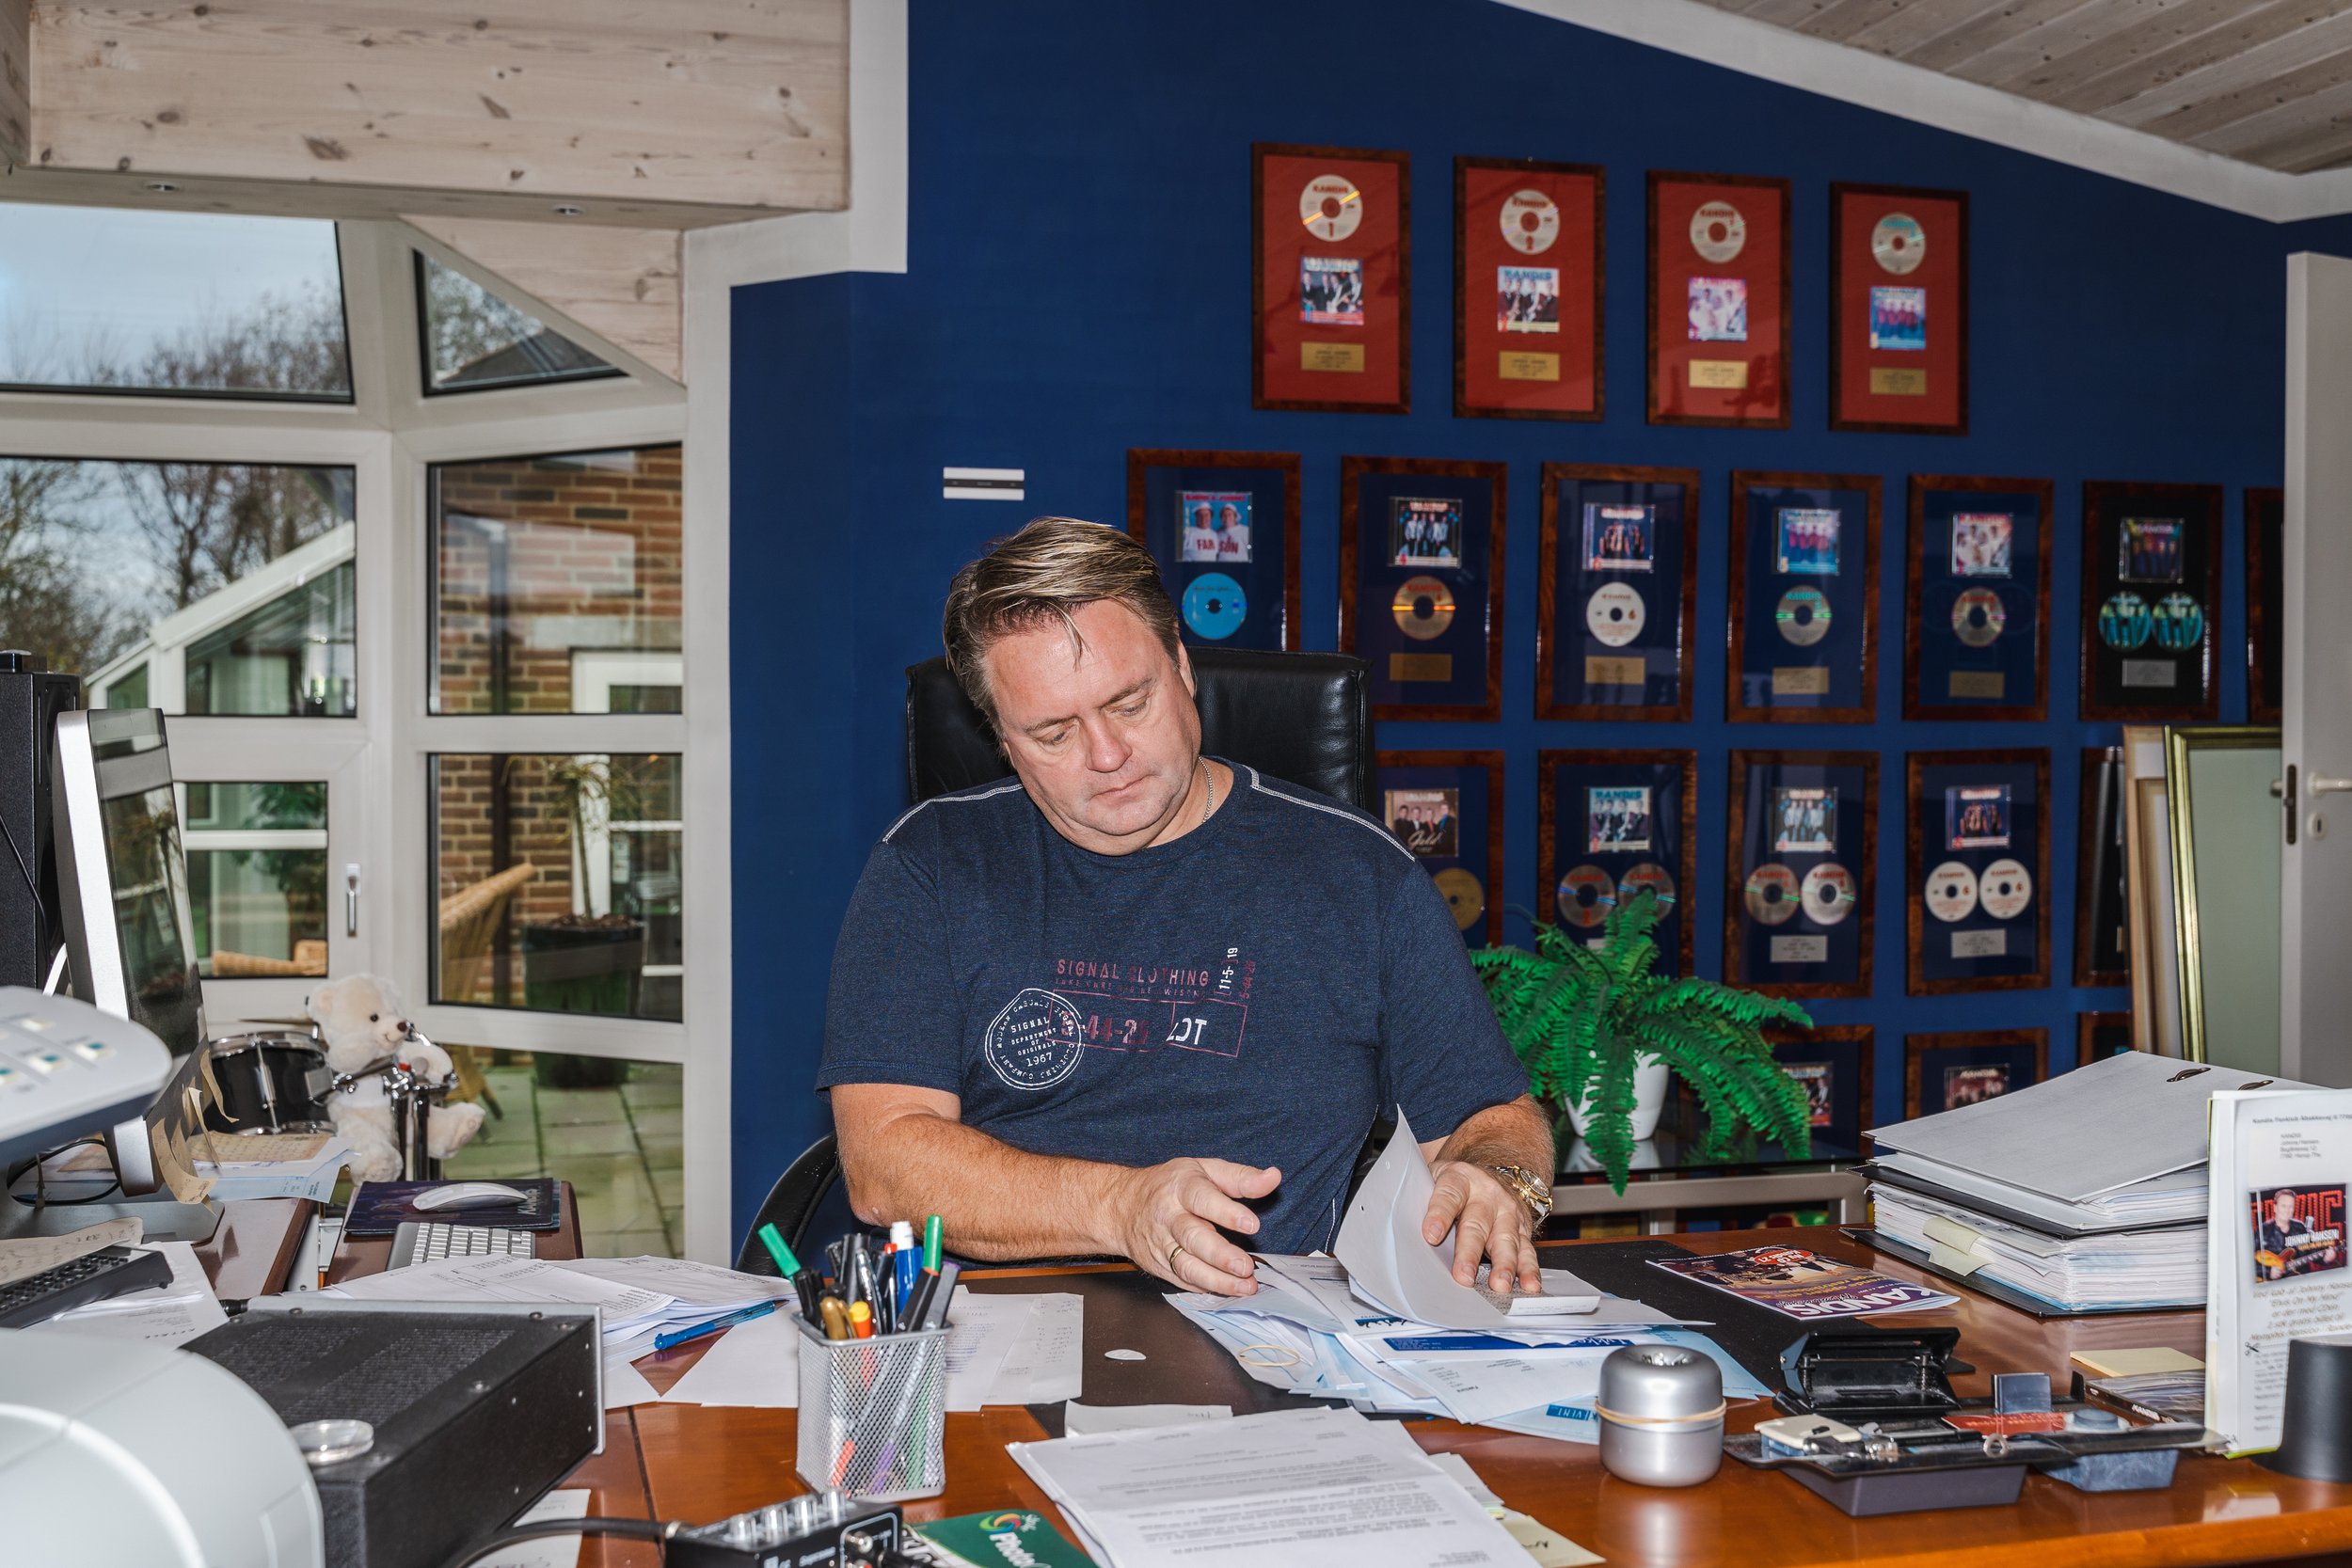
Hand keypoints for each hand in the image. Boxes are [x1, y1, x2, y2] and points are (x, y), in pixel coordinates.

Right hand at [1116, 1158, 1280, 1298]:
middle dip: (1221, 1255)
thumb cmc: (1170, 1186)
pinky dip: (1204, 1288)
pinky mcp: (1158, 1265)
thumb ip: (1240, 1177)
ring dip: (1216, 1280)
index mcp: (1181, 1187)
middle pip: (1193, 1237)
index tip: (1252, 1225)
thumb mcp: (1204, 1169)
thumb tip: (1272, 1177)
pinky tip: (1225, 1290)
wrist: (1122, 1206)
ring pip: (1186, 1265)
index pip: (1203, 1199)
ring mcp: (1161, 1243)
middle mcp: (1168, 1216)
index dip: (1227, 1213)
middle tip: (1246, 1267)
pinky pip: (1181, 1280)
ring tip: (1244, 1287)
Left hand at [1423, 1161, 1540, 1293]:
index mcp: (1459, 1178)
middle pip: (1477, 1223)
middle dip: (1470, 1252)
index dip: (1439, 1214)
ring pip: (1506, 1238)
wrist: (1489, 1172)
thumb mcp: (1433, 1179)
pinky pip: (1527, 1249)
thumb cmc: (1453, 1185)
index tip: (1431, 1235)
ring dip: (1504, 1264)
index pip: (1448, 1195)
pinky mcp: (1522, 1228)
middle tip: (1463, 1276)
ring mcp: (1507, 1211)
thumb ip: (1419, 1200)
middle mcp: (1486, 1193)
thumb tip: (1398, 1229)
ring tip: (1499, 1284)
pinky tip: (1529, 1284)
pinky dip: (1529, 1269)